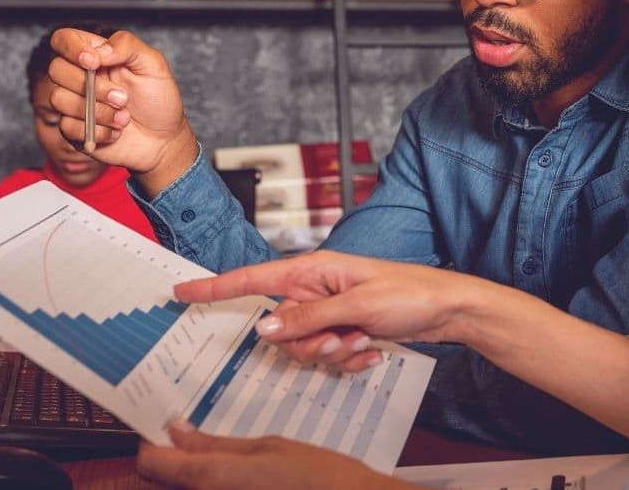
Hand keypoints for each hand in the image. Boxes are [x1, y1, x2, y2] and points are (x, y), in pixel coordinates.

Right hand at [46, 27, 198, 194]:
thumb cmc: (159, 100)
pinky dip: (97, 131)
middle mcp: (80, 76)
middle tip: (123, 98)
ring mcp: (73, 103)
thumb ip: (127, 45)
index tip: (94, 62)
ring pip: (59, 99)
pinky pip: (67, 126)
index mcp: (96, 55)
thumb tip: (97, 50)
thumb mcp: (154, 65)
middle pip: (56, 69)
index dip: (71, 48)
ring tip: (124, 117)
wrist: (163, 139)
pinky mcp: (72, 129)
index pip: (63, 39)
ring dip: (97, 111)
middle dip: (93, 87)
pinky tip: (116, 132)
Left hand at [136, 419, 407, 489]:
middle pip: (165, 480)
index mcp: (211, 478)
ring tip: (225, 453)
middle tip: (193, 433)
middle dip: (173, 458)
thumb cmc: (318, 476)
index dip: (152, 441)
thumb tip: (177, 431)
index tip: (161, 425)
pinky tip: (242, 474)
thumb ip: (217, 444)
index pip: (151, 463)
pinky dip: (217, 482)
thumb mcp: (269, 447)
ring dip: (195, 472)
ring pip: (187, 488)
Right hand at [175, 251, 485, 370]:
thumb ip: (307, 318)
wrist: (447, 310)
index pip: (253, 279)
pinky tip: (373, 348)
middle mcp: (316, 290)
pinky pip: (328, 358)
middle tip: (343, 336)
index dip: (215, 287)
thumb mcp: (356, 306)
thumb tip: (265, 327)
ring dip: (334, 352)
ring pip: (304, 349)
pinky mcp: (344, 331)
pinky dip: (350, 358)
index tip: (181, 291)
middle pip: (280, 330)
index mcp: (313, 271)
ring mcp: (330, 312)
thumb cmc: (409, 293)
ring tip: (364, 337)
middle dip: (309, 343)